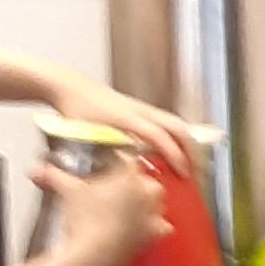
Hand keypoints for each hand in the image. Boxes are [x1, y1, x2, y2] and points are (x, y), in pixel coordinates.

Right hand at [41, 153, 165, 265]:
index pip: (128, 159)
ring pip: (158, 202)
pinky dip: (156, 226)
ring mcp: (152, 215)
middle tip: (119, 185)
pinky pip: (162, 227)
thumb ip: (53, 176)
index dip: (118, 159)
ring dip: (148, 202)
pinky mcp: (153, 235)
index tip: (110, 162)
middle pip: (147, 179)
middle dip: (136, 181)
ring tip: (133, 204)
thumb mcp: (67, 193)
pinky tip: (146, 226)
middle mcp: (146, 193)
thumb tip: (36, 170)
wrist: (93, 255)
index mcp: (129, 177)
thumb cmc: (84, 220)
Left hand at [50, 72, 209, 175]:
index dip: (174, 155)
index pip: (159, 136)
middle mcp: (139, 110)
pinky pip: (166, 121)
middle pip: (177, 126)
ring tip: (189, 163)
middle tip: (195, 171)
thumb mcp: (85, 138)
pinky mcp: (140, 107)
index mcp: (127, 119)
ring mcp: (141, 107)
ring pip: (174, 122)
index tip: (183, 173)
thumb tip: (120, 178)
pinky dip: (175, 136)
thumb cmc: (75, 111)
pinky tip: (173, 150)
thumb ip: (102, 157)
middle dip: (191, 149)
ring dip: (185, 142)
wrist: (69, 87)